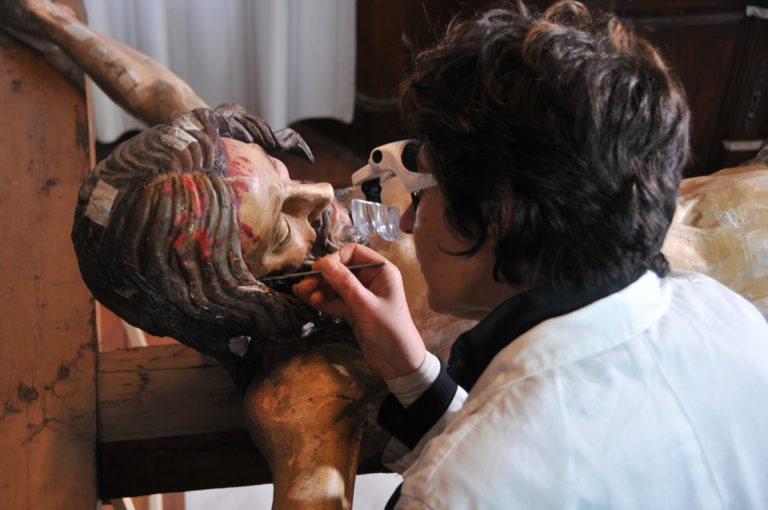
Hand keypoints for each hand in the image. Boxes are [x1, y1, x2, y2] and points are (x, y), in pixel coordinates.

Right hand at [292, 243, 425, 379]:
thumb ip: (345, 284)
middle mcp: (371, 280)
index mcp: (381, 271)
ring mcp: (361, 295)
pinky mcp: (354, 310)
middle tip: (304, 285)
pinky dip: (322, 300)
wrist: (399, 363)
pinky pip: (335, 300)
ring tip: (302, 293)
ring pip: (335, 285)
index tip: (319, 270)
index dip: (335, 259)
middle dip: (323, 276)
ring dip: (319, 288)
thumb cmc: (390, 331)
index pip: (354, 253)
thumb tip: (324, 263)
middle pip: (341, 269)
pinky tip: (307, 299)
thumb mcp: (365, 306)